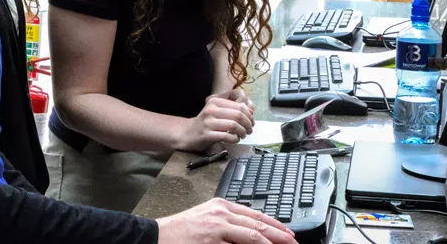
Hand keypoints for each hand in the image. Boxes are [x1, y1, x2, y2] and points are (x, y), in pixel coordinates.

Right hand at [156, 198, 296, 243]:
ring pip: (253, 237)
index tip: (289, 234)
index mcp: (221, 206)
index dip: (275, 225)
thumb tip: (250, 232)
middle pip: (258, 225)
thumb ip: (227, 221)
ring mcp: (216, 228)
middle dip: (280, 236)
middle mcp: (221, 214)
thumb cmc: (180, 230)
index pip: (255, 215)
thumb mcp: (206, 218)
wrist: (156, 236)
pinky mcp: (211, 242)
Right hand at [175, 90, 254, 151]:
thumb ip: (233, 109)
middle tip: (249, 130)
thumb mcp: (217, 111)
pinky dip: (234, 139)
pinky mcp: (207, 135)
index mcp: (215, 101)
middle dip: (248, 124)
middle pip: (238, 115)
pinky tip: (234, 140)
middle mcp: (211, 110)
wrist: (187, 134)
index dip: (250, 115)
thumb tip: (251, 110)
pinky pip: (227, 136)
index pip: (239, 106)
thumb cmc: (206, 123)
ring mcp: (208, 122)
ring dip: (242, 132)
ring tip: (242, 135)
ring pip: (234, 125)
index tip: (251, 122)